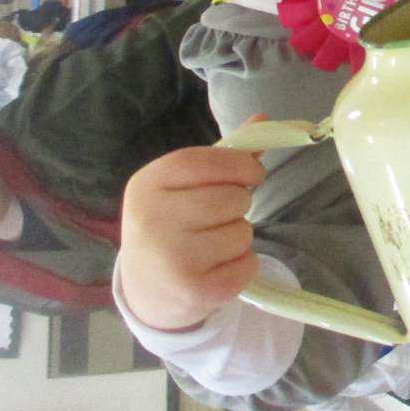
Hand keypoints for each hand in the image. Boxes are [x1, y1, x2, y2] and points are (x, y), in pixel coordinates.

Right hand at [118, 145, 264, 331]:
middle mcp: (154, 219)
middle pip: (233, 197)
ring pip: (243, 232)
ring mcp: (172, 258)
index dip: (241, 165)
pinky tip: (216, 269)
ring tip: (212, 246)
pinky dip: (242, 266)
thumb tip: (264, 118)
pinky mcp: (193, 291)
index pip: (209, 161)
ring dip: (239, 238)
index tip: (251, 174)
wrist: (144, 289)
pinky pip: (246, 266)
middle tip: (218, 218)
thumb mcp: (184, 185)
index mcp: (148, 184)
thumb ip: (223, 155)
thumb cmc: (170, 223)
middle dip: (238, 205)